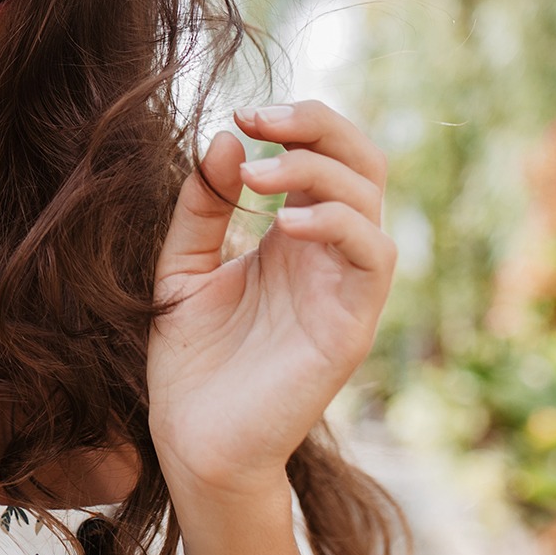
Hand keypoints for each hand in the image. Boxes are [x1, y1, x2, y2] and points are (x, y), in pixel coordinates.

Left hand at [148, 101, 395, 505]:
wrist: (192, 440)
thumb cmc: (191, 361)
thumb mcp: (181, 269)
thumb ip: (201, 208)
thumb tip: (225, 140)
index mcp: (290, 235)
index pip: (324, 155)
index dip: (294, 122)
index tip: (239, 114)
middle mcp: (326, 255)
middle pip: (362, 161)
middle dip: (317, 126)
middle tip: (257, 119)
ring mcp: (343, 288)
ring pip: (370, 200)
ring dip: (315, 170)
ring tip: (254, 175)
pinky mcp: (351, 325)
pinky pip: (374, 256)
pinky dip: (337, 224)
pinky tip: (282, 224)